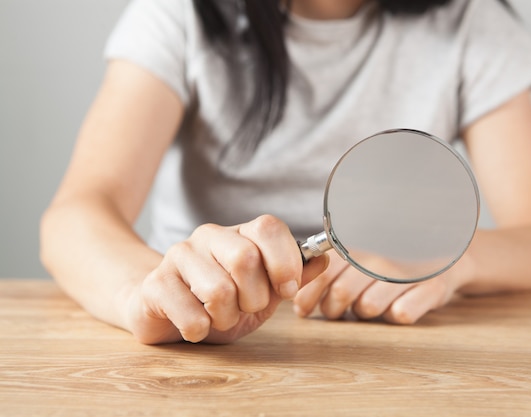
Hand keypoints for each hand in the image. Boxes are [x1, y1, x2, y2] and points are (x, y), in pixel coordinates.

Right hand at [125, 215, 328, 343]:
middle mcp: (208, 236)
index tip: (287, 290)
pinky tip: (196, 326)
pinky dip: (201, 331)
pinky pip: (192, 315)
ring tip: (218, 317)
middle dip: (255, 297)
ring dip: (227, 318)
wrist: (167, 313)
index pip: (269, 227)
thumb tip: (322, 258)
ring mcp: (178, 256)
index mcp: (239, 233)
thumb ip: (293, 276)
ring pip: (219, 290)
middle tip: (246, 307)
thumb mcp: (265, 292)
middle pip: (245, 258)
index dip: (285, 262)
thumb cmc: (220, 303)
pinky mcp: (155, 284)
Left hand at [293, 250, 462, 323]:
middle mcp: (380, 256)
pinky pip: (402, 314)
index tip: (304, 309)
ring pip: (369, 307)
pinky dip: (396, 315)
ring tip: (372, 304)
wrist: (446, 253)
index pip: (322, 274)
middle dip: (333, 310)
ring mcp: (407, 270)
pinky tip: (399, 305)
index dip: (308, 297)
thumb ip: (330, 274)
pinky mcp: (432, 287)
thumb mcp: (360, 259)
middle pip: (341, 293)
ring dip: (365, 313)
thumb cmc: (392, 262)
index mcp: (359, 246)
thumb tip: (298, 305)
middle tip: (338, 311)